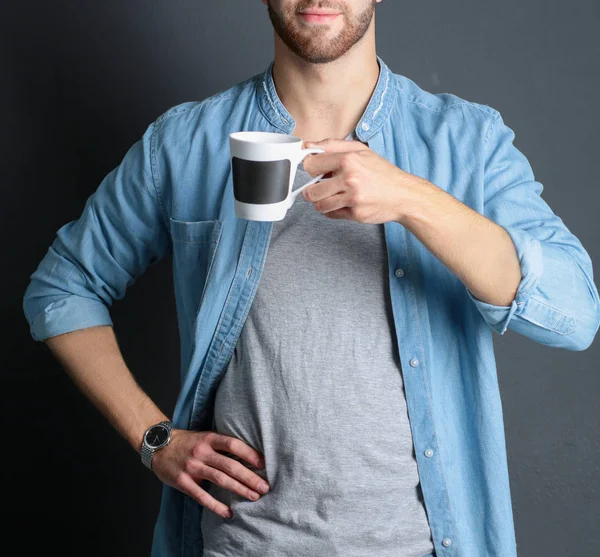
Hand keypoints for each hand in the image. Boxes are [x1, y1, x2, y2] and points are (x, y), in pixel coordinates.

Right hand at [151, 429, 269, 518]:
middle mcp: (202, 452)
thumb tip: (247, 456)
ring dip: (239, 489)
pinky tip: (228, 512)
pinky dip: (216, 505)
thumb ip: (221, 445)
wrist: (158, 445)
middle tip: (265, 487)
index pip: (233, 445)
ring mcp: (192, 467)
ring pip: (220, 479)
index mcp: (209, 439)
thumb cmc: (187, 442)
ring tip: (253, 496)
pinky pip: (202, 496)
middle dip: (249, 477)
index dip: (249, 453)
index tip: (263, 464)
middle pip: (230, 465)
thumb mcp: (205, 437)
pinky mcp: (183, 482)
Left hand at [301, 138, 426, 223]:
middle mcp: (349, 179)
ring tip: (332, 196)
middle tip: (321, 187)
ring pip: (319, 205)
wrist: (403, 195)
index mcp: (348, 160)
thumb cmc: (382, 172)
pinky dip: (333, 211)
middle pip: (311, 191)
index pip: (311, 165)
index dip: (310, 168)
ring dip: (322, 202)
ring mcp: (352, 198)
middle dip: (312, 190)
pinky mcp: (355, 214)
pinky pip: (331, 215)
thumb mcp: (360, 150)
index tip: (314, 170)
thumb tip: (308, 145)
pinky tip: (343, 203)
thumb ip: (332, 145)